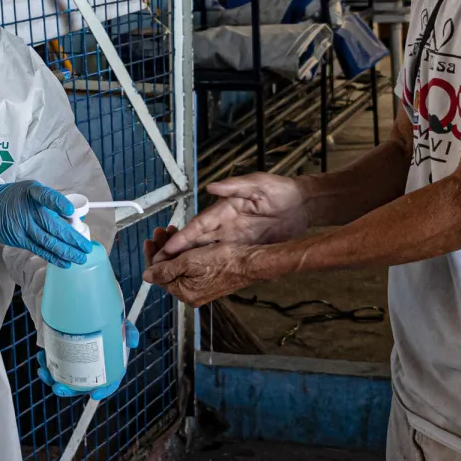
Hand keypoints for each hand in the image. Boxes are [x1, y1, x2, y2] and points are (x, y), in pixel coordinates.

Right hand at [0, 180, 92, 267]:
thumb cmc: (16, 197)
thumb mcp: (32, 190)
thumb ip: (50, 200)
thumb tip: (72, 217)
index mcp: (32, 193)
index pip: (45, 196)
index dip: (57, 202)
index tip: (70, 210)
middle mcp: (28, 211)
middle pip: (52, 226)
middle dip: (72, 239)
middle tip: (87, 247)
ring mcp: (23, 227)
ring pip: (47, 242)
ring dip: (66, 252)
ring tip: (81, 258)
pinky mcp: (19, 240)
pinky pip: (39, 250)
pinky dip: (53, 257)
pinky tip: (65, 262)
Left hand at [37, 321, 139, 399]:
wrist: (83, 304)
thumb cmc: (104, 316)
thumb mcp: (118, 320)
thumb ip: (129, 330)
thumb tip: (133, 343)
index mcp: (108, 362)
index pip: (109, 381)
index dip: (104, 390)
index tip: (94, 394)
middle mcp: (91, 365)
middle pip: (82, 385)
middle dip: (68, 391)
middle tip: (59, 388)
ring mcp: (75, 362)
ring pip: (64, 378)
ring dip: (53, 380)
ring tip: (45, 373)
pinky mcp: (63, 355)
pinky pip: (54, 366)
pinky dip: (46, 365)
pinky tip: (41, 359)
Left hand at [143, 242, 257, 306]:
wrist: (249, 262)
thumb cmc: (223, 261)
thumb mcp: (189, 262)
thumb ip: (165, 270)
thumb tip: (146, 276)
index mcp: (184, 292)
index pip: (158, 275)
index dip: (151, 257)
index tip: (149, 242)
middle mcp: (191, 293)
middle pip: (168, 270)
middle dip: (162, 250)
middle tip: (159, 233)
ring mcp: (200, 287)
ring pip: (178, 266)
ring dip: (172, 249)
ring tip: (171, 232)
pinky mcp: (209, 279)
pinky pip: (190, 267)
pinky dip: (184, 253)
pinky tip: (184, 242)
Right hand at [148, 173, 306, 263]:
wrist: (303, 205)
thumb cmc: (280, 190)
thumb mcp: (258, 183)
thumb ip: (235, 185)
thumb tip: (212, 185)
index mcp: (224, 210)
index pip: (198, 226)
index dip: (181, 238)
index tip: (164, 249)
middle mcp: (226, 226)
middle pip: (196, 242)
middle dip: (176, 254)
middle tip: (157, 266)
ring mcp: (235, 239)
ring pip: (207, 253)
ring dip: (189, 262)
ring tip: (170, 275)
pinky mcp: (247, 248)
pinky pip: (225, 260)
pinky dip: (210, 268)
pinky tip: (200, 277)